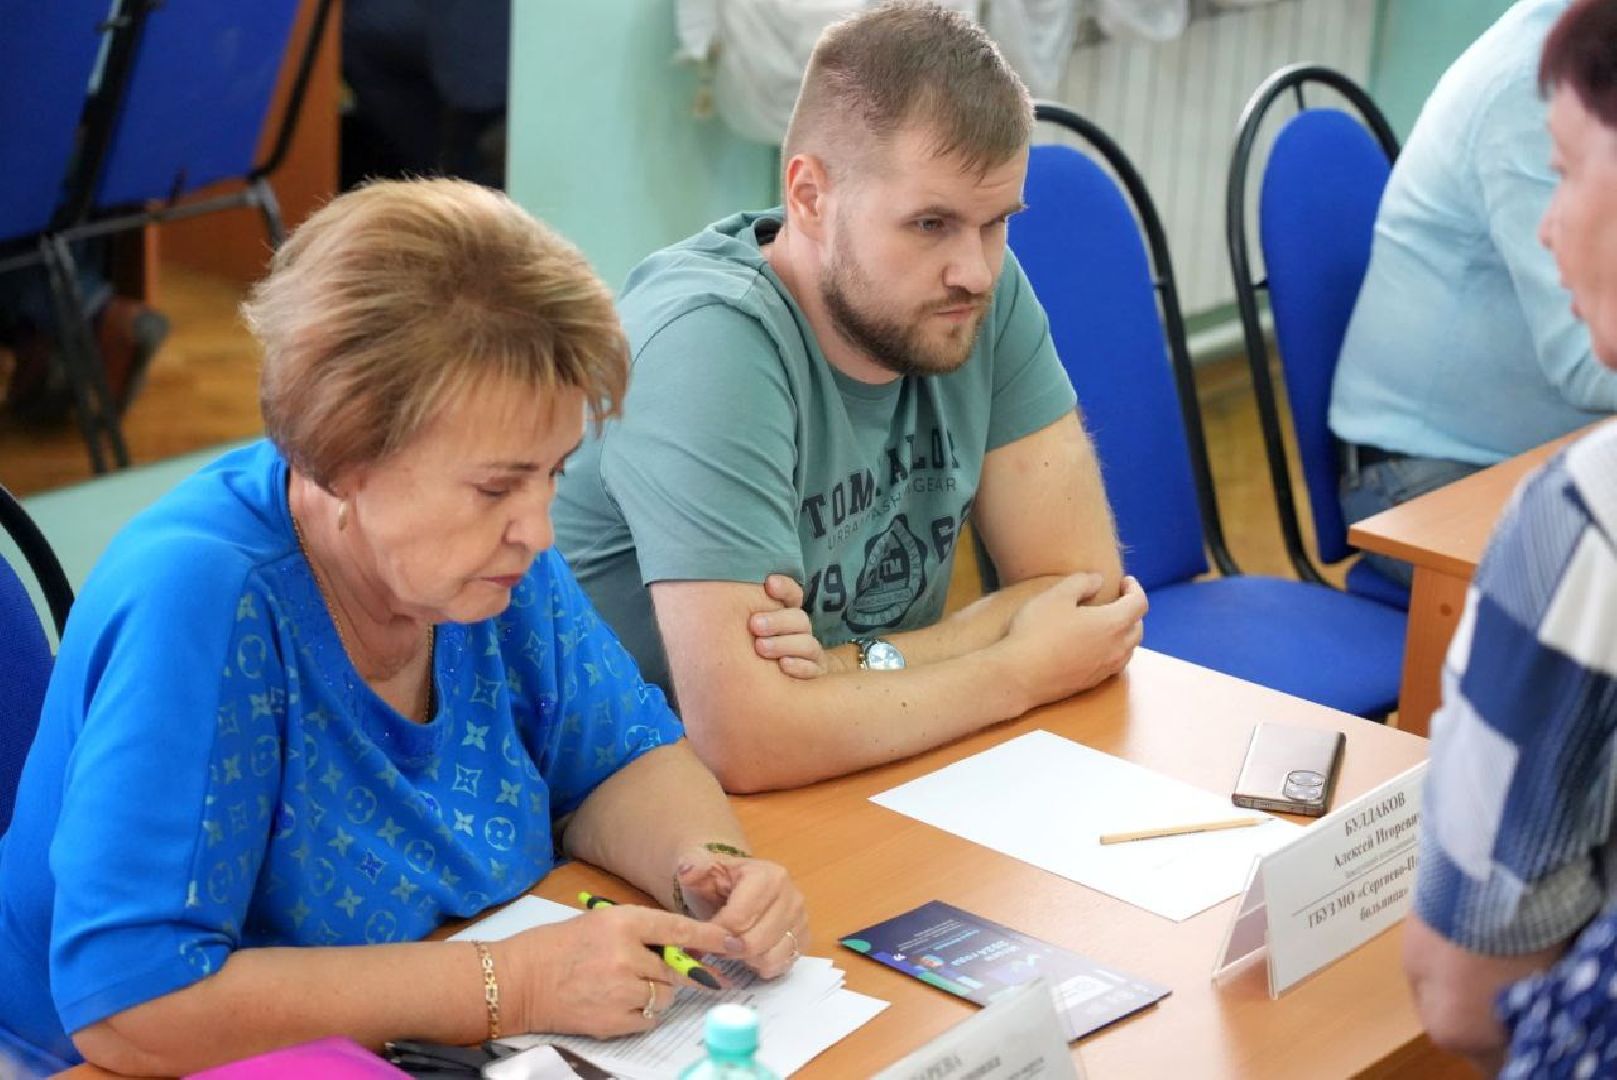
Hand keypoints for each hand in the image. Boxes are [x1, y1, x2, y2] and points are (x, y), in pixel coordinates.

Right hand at [494, 902, 734, 1037]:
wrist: (519, 979)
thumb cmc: (558, 947)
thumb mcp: (600, 922)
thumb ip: (640, 932)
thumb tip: (681, 949)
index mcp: (621, 921)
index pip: (678, 929)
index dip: (710, 938)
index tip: (734, 942)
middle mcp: (625, 954)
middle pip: (675, 970)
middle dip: (668, 972)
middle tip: (645, 970)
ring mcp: (619, 989)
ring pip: (664, 996)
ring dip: (654, 994)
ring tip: (621, 986)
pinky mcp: (612, 1019)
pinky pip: (648, 1019)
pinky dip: (640, 1014)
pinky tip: (614, 1003)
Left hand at [675, 846, 808, 979]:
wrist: (738, 884)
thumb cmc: (719, 881)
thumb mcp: (702, 870)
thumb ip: (692, 867)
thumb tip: (687, 870)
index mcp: (768, 876)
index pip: (738, 919)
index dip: (715, 934)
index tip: (702, 935)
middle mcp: (792, 897)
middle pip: (755, 942)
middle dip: (729, 949)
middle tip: (716, 945)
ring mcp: (800, 919)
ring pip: (770, 957)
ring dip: (746, 959)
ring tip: (733, 947)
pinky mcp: (804, 938)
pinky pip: (781, 965)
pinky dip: (762, 965)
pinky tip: (750, 953)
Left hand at [748, 575, 849, 678]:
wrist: (792, 678)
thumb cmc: (763, 649)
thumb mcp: (755, 631)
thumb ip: (749, 615)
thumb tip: (727, 597)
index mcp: (788, 615)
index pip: (792, 595)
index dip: (784, 588)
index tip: (770, 583)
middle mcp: (803, 632)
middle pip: (798, 619)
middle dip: (776, 621)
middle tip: (754, 624)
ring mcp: (812, 653)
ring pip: (806, 644)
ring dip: (782, 645)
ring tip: (760, 647)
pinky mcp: (816, 673)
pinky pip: (812, 669)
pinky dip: (798, 666)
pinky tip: (783, 665)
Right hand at [998, 572, 1146, 708]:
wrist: (1020, 676)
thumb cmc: (1038, 632)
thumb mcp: (1056, 596)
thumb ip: (1081, 582)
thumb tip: (1098, 580)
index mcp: (1113, 624)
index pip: (1139, 603)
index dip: (1135, 589)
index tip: (1124, 581)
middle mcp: (1116, 648)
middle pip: (1138, 628)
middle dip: (1132, 611)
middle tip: (1118, 600)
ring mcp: (1106, 669)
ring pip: (1129, 649)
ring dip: (1125, 633)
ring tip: (1108, 623)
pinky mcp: (1093, 683)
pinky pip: (1114, 664)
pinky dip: (1113, 650)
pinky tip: (1095, 646)